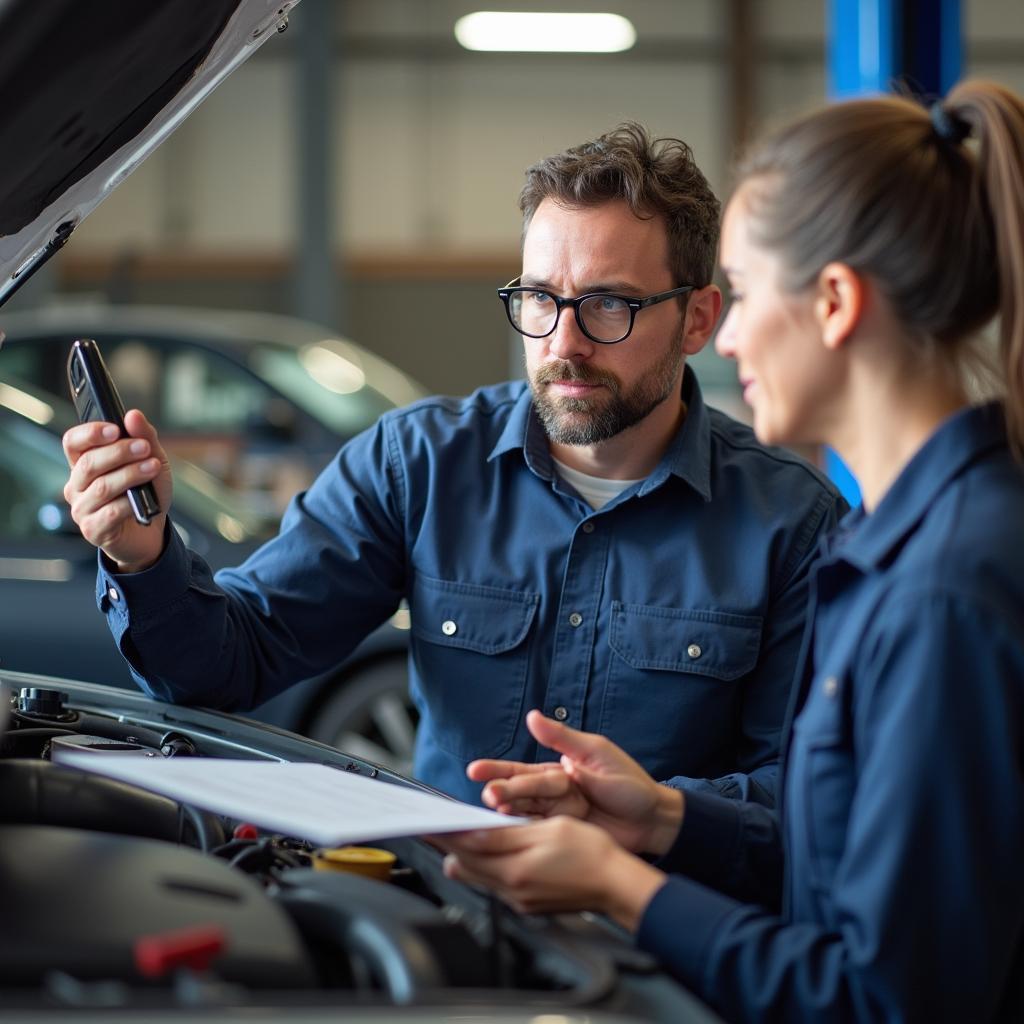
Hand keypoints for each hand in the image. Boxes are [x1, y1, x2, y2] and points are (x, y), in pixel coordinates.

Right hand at [63, 409, 171, 572]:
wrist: (152, 532)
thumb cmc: (146, 494)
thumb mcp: (152, 460)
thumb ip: (144, 438)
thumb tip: (133, 415)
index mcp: (84, 464)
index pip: (73, 442)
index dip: (90, 433)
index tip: (115, 428)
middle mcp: (77, 485)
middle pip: (89, 463)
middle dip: (119, 452)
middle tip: (143, 447)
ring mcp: (82, 508)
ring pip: (101, 487)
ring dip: (130, 475)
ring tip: (153, 467)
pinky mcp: (93, 530)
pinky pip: (110, 512)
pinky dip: (130, 504)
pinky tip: (143, 501)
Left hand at [439, 817, 665, 929]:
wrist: (617, 884)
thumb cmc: (591, 853)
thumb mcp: (547, 830)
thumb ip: (506, 834)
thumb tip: (472, 833)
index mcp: (515, 870)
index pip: (466, 850)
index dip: (444, 835)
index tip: (427, 822)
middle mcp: (513, 890)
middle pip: (466, 867)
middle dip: (451, 845)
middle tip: (440, 826)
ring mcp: (520, 900)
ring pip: (479, 877)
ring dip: (469, 856)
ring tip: (465, 835)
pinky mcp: (528, 904)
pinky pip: (497, 883)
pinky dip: (489, 866)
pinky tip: (494, 853)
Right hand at [467, 710, 683, 856]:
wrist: (654, 820)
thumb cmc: (630, 783)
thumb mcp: (597, 753)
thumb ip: (563, 738)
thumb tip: (533, 716)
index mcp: (559, 771)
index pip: (523, 770)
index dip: (498, 770)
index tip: (474, 770)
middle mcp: (553, 793)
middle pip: (520, 793)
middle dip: (502, 792)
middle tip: (488, 796)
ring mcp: (558, 816)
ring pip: (526, 813)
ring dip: (509, 813)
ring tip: (494, 812)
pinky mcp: (565, 836)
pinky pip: (539, 834)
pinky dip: (523, 833)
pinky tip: (508, 833)